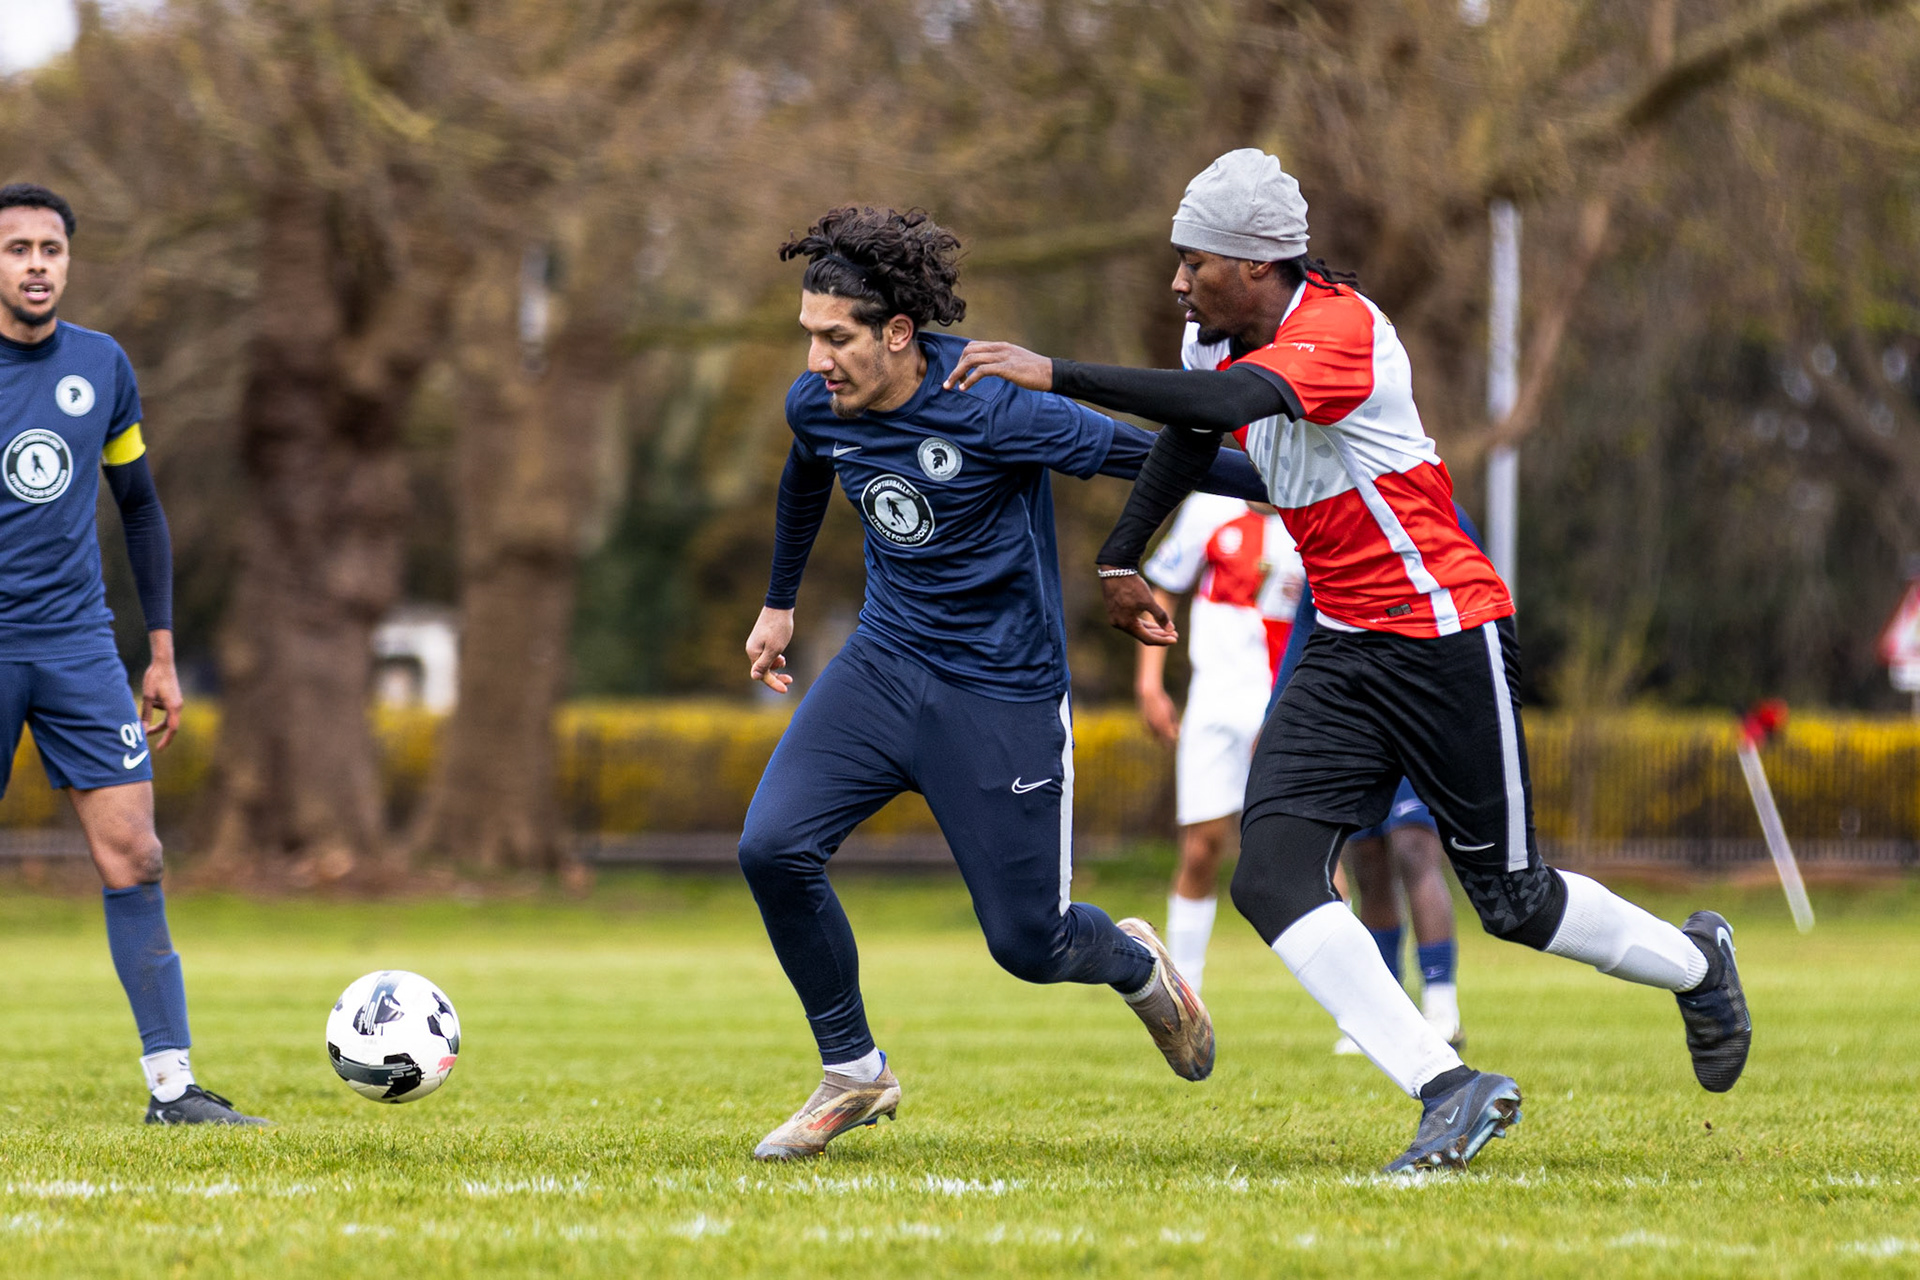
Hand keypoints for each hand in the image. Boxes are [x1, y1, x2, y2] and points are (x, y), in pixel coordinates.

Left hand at [140, 630, 182, 751]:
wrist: (163, 662)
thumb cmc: (155, 678)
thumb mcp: (147, 697)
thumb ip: (146, 714)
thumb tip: (142, 729)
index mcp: (174, 707)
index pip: (172, 728)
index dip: (166, 740)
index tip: (159, 749)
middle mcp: (178, 705)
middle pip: (170, 725)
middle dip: (157, 731)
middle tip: (144, 736)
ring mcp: (177, 702)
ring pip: (167, 717)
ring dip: (155, 717)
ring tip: (144, 706)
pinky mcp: (174, 698)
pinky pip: (166, 709)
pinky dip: (157, 708)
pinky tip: (150, 696)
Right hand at [746, 607, 796, 693]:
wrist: (779, 606)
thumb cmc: (778, 628)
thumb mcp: (774, 649)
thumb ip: (764, 664)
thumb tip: (754, 677)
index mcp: (753, 653)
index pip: (762, 675)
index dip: (773, 683)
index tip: (786, 689)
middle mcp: (752, 650)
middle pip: (763, 670)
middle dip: (776, 677)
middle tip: (790, 680)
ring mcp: (757, 644)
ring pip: (766, 662)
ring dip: (776, 667)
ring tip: (785, 662)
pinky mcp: (762, 639)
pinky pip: (767, 655)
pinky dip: (775, 659)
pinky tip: (782, 656)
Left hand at [942, 341, 1052, 393]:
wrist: (1051, 373)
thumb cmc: (1035, 371)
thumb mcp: (1015, 362)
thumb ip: (1001, 362)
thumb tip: (989, 369)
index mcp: (1000, 346)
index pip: (972, 346)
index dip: (961, 360)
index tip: (958, 375)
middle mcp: (999, 348)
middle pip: (968, 351)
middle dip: (956, 367)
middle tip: (950, 383)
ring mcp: (1003, 356)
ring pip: (971, 359)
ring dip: (957, 373)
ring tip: (951, 386)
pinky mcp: (1006, 367)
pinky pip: (981, 371)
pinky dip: (970, 380)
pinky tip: (965, 388)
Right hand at [1101, 570, 1178, 645]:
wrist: (1114, 570)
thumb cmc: (1132, 586)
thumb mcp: (1148, 601)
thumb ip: (1160, 616)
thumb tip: (1171, 629)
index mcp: (1126, 624)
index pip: (1148, 638)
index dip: (1163, 640)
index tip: (1175, 639)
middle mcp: (1119, 624)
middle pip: (1143, 635)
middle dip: (1160, 635)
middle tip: (1174, 635)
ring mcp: (1116, 618)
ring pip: (1137, 628)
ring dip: (1152, 629)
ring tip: (1166, 629)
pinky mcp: (1115, 611)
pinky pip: (1132, 622)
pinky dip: (1143, 623)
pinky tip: (1153, 622)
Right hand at [1136, 684, 1179, 744]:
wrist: (1148, 694)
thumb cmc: (1163, 701)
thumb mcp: (1172, 711)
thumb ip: (1175, 722)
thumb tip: (1179, 732)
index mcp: (1165, 723)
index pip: (1171, 738)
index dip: (1175, 742)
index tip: (1178, 744)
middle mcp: (1157, 726)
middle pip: (1163, 741)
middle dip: (1167, 744)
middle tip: (1170, 747)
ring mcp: (1149, 725)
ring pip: (1155, 737)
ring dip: (1160, 739)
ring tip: (1164, 739)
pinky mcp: (1143, 723)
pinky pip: (1149, 732)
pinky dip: (1153, 733)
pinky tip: (1156, 732)